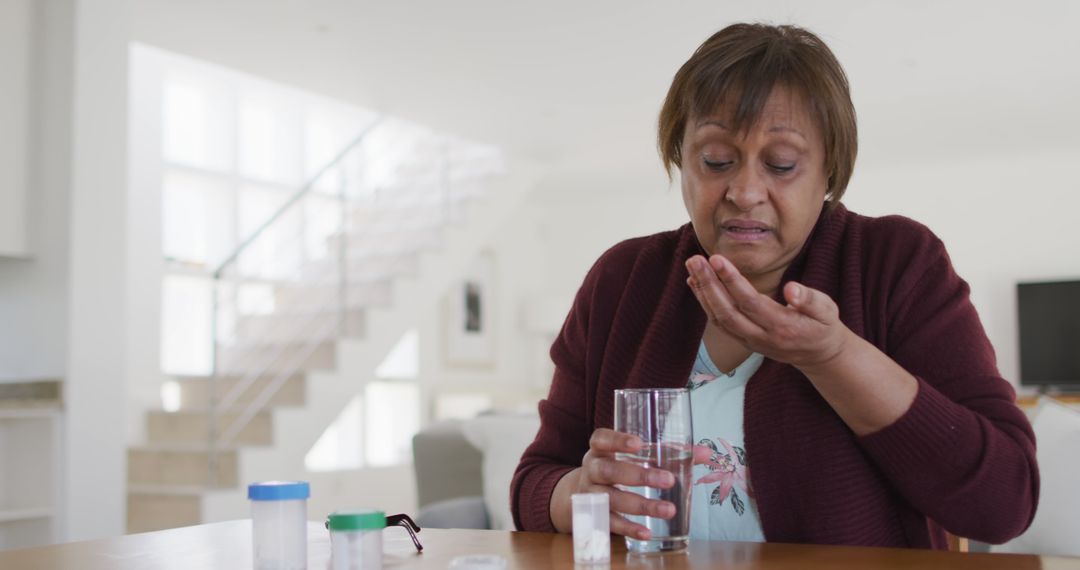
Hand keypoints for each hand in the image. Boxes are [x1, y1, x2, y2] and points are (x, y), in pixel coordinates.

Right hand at [551, 428, 709, 538]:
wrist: (581, 493)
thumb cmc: (618, 466)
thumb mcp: (634, 456)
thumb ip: (669, 452)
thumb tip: (706, 453)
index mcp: (600, 449)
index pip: (601, 439)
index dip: (617, 440)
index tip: (639, 443)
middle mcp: (592, 469)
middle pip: (609, 470)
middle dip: (638, 476)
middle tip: (668, 480)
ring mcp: (590, 494)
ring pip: (611, 499)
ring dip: (641, 505)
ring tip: (668, 510)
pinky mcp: (595, 515)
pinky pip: (610, 523)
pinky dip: (628, 528)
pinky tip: (647, 532)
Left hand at [684, 254, 851, 371]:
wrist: (817, 355)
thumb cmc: (821, 326)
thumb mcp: (827, 311)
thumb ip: (810, 300)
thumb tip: (792, 289)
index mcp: (782, 326)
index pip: (750, 302)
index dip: (731, 281)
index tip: (717, 260)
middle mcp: (761, 336)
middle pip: (728, 312)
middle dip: (709, 285)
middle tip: (695, 260)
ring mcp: (749, 341)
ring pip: (719, 319)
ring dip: (703, 292)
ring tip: (692, 267)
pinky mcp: (742, 340)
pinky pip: (719, 323)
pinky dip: (704, 302)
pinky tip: (696, 283)